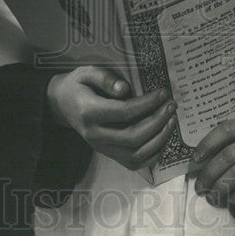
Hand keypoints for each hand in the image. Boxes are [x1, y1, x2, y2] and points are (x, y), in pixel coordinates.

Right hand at [46, 65, 176, 171]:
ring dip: (159, 140)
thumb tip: (125, 88)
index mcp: (88, 112)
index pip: (124, 112)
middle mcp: (95, 135)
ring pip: (135, 155)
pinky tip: (163, 137)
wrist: (62, 104)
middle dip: (158, 122)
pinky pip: (134, 163)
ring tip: (171, 121)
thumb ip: (104, 78)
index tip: (163, 92)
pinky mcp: (108, 154)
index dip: (147, 103)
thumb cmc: (78, 86)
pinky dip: (153, 154)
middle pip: (132, 137)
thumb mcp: (86, 72)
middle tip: (172, 106)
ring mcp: (101, 148)